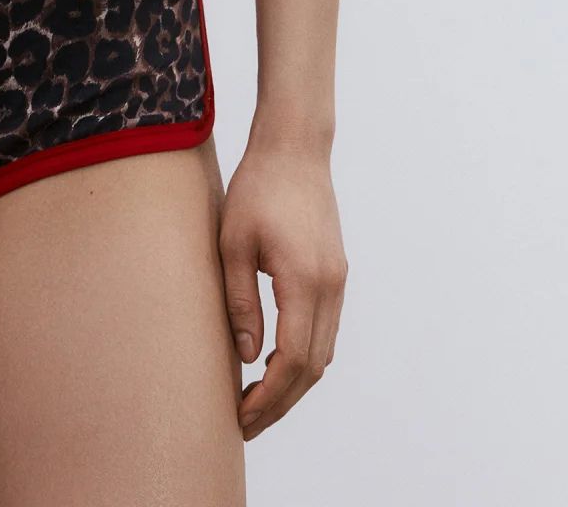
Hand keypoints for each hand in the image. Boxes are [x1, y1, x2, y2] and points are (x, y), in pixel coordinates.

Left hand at [218, 139, 347, 440]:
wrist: (295, 148)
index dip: (270, 396)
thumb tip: (248, 356)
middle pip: (313, 366)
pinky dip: (305, 356)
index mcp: (304, 279)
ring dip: (294, 382)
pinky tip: (276, 362)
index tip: (242, 415)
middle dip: (281, 401)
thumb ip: (240, 300)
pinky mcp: (336, 273)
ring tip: (257, 400)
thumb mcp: (233, 242)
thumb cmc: (258, 188)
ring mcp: (338, 280)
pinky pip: (326, 330)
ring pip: (324, 352)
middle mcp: (330, 286)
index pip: (293, 359)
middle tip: (245, 422)